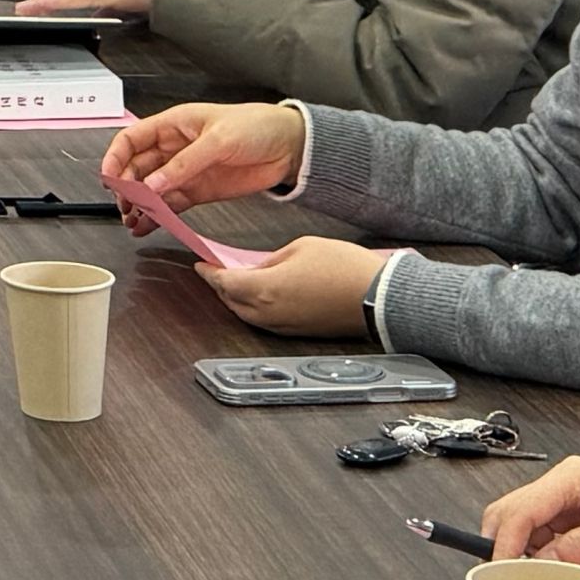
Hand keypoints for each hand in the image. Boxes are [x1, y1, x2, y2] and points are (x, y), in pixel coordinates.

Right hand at [100, 100, 305, 209]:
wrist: (290, 146)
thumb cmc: (257, 127)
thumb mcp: (218, 140)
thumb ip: (184, 165)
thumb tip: (153, 185)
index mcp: (174, 125)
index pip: (132, 140)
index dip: (115, 157)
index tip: (108, 177)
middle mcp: (174, 148)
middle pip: (137, 168)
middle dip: (126, 187)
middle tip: (124, 206)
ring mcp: (186, 171)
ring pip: (151, 190)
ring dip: (139, 205)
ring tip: (132, 222)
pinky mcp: (199, 191)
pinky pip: (171, 204)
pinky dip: (158, 216)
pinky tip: (149, 226)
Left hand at [191, 235, 384, 337]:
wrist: (379, 297)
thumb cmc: (345, 269)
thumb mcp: (301, 247)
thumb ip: (271, 259)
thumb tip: (257, 268)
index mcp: (265, 289)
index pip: (224, 283)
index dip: (209, 273)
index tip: (200, 264)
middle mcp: (270, 314)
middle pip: (231, 302)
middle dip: (220, 286)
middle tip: (214, 272)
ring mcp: (284, 327)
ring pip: (247, 315)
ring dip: (236, 300)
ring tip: (234, 283)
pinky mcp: (299, 332)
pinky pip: (266, 322)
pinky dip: (255, 309)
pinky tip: (260, 296)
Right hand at [480, 455, 579, 568]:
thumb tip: (543, 566)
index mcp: (571, 478)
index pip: (522, 508)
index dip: (505, 541)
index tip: (498, 573)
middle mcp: (560, 487)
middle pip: (510, 513)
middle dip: (499, 545)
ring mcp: (563, 503)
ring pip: (521, 528)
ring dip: (516, 554)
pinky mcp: (570, 521)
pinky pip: (540, 539)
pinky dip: (534, 558)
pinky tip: (539, 576)